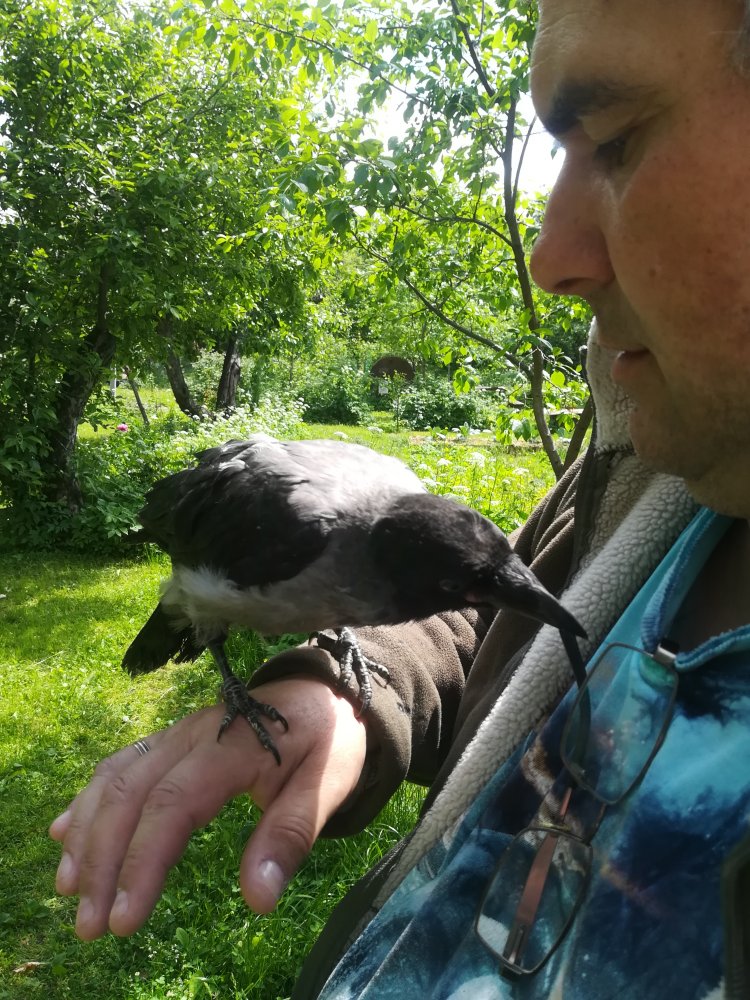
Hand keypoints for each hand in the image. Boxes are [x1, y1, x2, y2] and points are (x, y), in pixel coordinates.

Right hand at [49, 677, 366, 940]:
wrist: (323, 691)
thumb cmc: (328, 741)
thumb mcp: (329, 784)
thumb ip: (292, 836)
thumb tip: (259, 900)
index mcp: (232, 747)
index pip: (173, 805)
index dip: (143, 863)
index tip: (125, 920)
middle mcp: (192, 736)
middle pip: (130, 793)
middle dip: (102, 861)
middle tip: (89, 925)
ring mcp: (176, 735)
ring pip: (115, 778)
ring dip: (86, 833)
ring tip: (70, 889)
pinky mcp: (170, 740)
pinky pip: (120, 765)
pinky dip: (88, 800)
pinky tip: (65, 833)